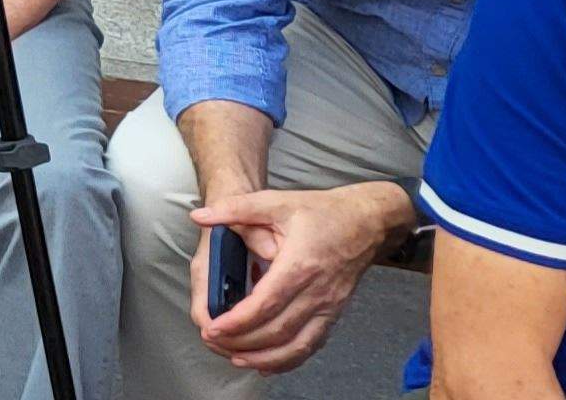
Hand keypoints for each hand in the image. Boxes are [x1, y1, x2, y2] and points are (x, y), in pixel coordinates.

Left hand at [190, 183, 399, 371]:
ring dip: (266, 357)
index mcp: (300, 265)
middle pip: (278, 329)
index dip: (239, 321)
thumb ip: (236, 208)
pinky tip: (267, 362)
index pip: (266, 303)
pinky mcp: (334, 313)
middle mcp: (317, 291)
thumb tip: (199, 216)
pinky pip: (313, 344)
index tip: (213, 329)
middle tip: (213, 342)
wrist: (366, 222)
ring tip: (236, 359)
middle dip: (243, 342)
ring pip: (297, 344)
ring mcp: (329, 306)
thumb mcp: (276, 201)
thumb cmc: (321, 212)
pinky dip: (290, 358)